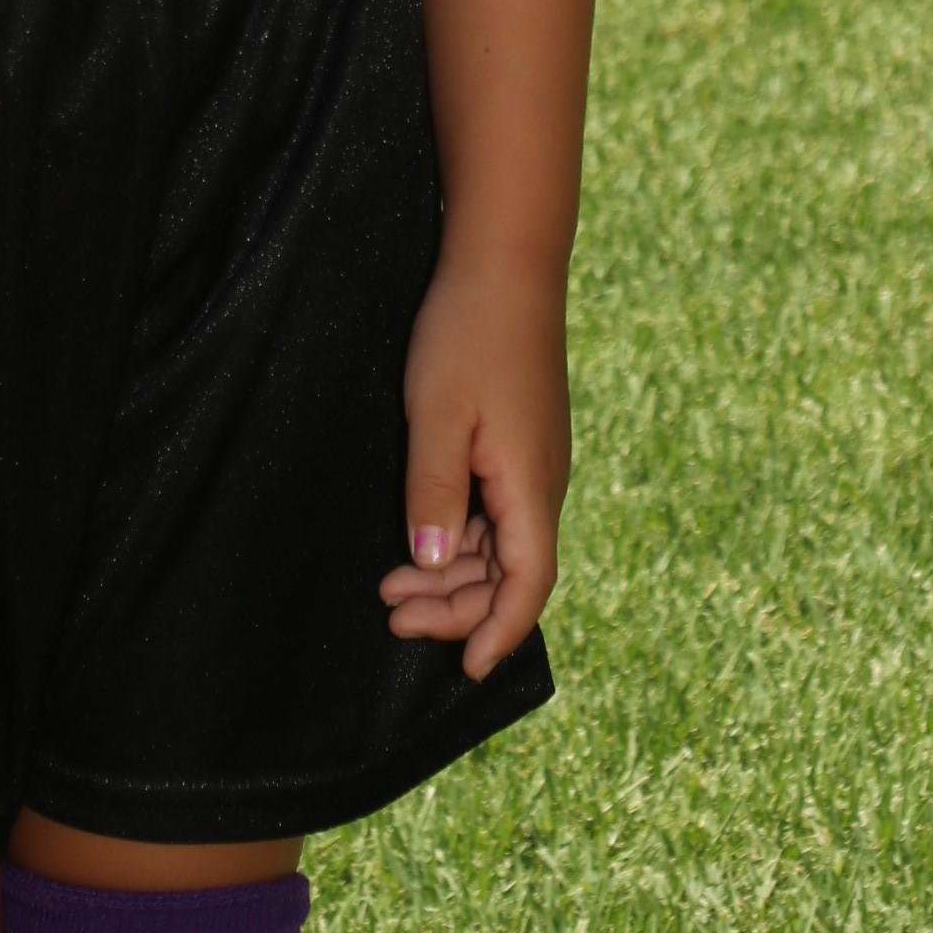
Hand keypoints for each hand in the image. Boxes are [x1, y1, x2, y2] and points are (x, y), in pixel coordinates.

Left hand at [380, 252, 570, 679]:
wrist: (504, 262)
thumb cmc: (468, 333)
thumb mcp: (438, 415)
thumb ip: (434, 494)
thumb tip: (433, 565)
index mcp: (530, 484)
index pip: (529, 583)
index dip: (500, 631)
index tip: (467, 669)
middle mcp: (541, 482)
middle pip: (511, 573)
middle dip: (456, 607)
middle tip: (391, 616)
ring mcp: (531, 461)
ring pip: (500, 544)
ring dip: (452, 573)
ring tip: (391, 589)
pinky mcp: (517, 441)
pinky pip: (495, 512)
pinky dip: (460, 537)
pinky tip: (421, 539)